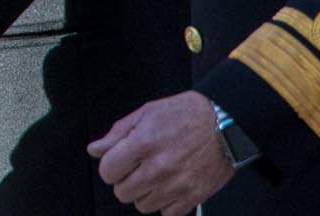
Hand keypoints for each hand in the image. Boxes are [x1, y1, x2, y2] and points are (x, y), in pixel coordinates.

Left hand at [88, 91, 236, 215]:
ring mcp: (177, 185)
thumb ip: (116, 134)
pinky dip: (166, 203)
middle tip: (137, 168)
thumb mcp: (146, 113)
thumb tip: (95, 150)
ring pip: (143, 205)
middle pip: (122, 192)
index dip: (110, 166)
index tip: (118, 162)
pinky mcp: (195, 196)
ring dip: (145, 193)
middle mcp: (159, 168)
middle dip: (125, 181)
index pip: (108, 171)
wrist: (225, 123)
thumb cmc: (185, 114)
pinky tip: (169, 186)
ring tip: (155, 176)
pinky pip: (168, 213)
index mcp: (143, 144)